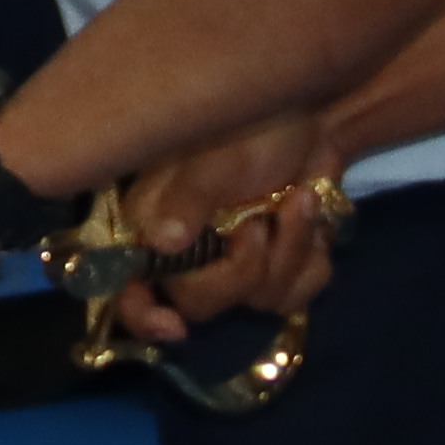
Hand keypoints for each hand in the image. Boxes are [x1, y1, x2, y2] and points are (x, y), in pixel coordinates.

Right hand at [95, 116, 349, 346]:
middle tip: (260, 225)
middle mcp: (187, 253)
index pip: (128, 290)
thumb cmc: (253, 123)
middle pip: (201, 304)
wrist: (316, 116)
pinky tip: (312, 220)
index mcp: (153, 225)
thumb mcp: (218, 156)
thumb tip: (162, 243)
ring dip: (290, 251)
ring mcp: (235, 263)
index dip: (143, 317)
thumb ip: (189, 199)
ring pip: (258, 299)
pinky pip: (296, 295)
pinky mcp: (278, 267)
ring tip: (299, 200)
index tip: (175, 328)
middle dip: (243, 271)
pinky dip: (313, 260)